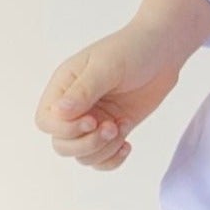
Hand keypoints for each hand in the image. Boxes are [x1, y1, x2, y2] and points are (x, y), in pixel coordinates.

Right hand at [34, 22, 187, 171]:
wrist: (163, 52)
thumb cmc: (132, 50)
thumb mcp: (106, 67)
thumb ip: (83, 91)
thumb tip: (58, 112)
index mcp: (64, 87)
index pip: (46, 122)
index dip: (65, 129)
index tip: (92, 120)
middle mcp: (75, 107)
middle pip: (61, 145)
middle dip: (86, 144)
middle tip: (112, 127)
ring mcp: (94, 121)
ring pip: (82, 156)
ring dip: (103, 150)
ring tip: (121, 128)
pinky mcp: (113, 130)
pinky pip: (102, 158)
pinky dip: (112, 159)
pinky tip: (127, 145)